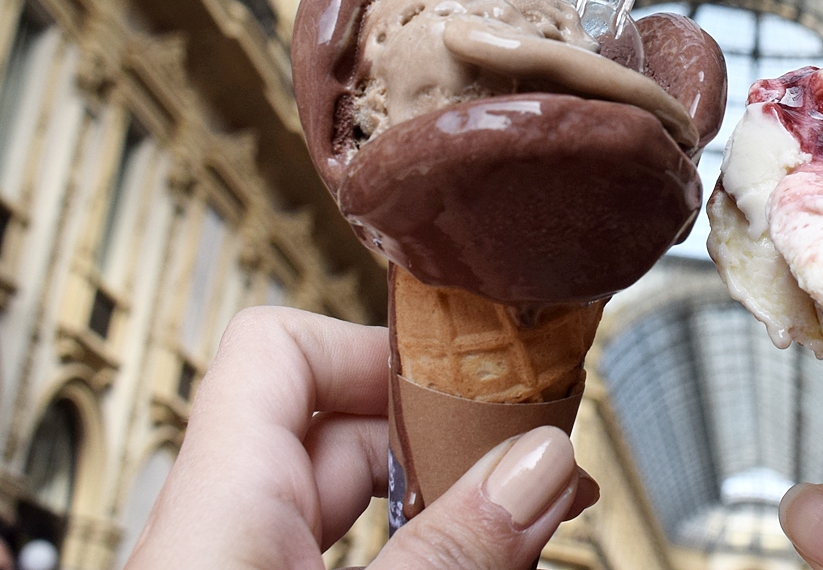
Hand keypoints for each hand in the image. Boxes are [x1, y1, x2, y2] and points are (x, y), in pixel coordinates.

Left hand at [124, 306, 595, 569]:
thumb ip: (449, 548)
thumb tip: (539, 466)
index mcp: (214, 508)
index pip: (277, 345)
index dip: (376, 343)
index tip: (471, 367)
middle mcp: (215, 531)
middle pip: (336, 423)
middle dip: (445, 430)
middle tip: (534, 459)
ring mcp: (239, 568)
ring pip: (349, 498)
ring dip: (445, 494)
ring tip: (530, 513)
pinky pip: (344, 548)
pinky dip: (419, 542)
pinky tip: (482, 558)